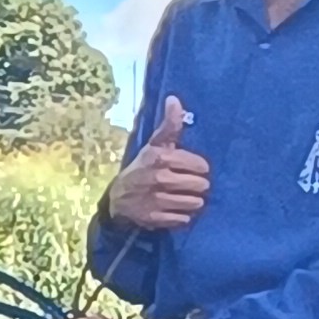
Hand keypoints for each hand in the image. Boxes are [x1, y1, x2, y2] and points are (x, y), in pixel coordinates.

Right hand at [103, 96, 207, 231]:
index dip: (200, 168)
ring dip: (194, 201)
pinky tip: (177, 210)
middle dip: (198, 185)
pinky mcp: (155, 218)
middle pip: (199, 185)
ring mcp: (156, 199)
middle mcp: (158, 178)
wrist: (118, 198)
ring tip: (188, 198)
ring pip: (193, 203)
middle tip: (192, 185)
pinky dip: (183, 216)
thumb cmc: (143, 167)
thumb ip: (169, 125)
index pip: (198, 165)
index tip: (196, 169)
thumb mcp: (154, 145)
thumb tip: (174, 98)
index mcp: (160, 157)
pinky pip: (182, 219)